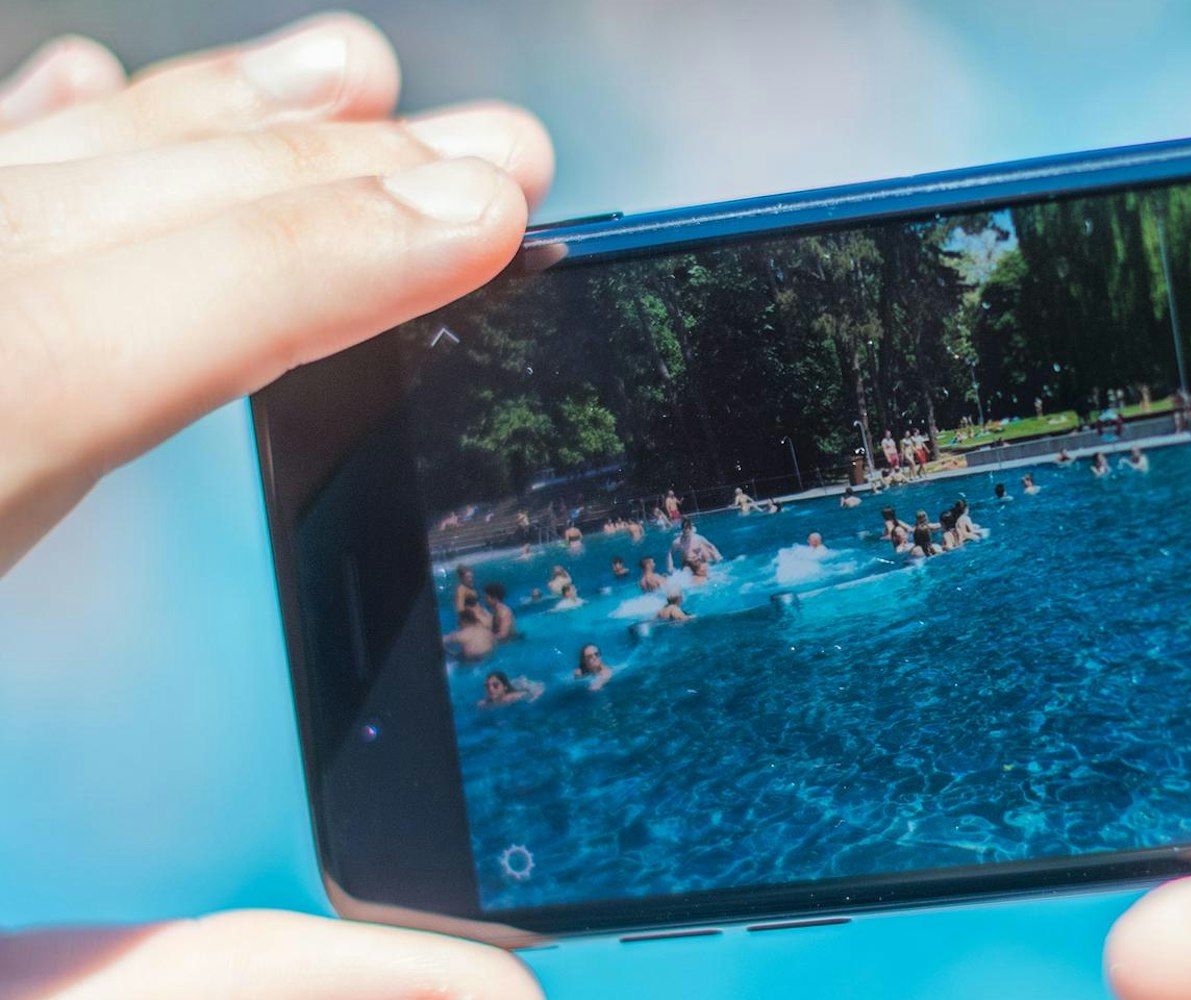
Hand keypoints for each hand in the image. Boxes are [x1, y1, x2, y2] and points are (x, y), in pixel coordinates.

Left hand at [0, 15, 550, 996]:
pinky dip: (8, 157)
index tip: (476, 220)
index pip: (43, 358)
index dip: (284, 269)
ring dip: (167, 139)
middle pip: (20, 248)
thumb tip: (499, 997)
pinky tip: (92, 100)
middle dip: (275, 180)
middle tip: (483, 152)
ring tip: (349, 87)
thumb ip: (204, 989)